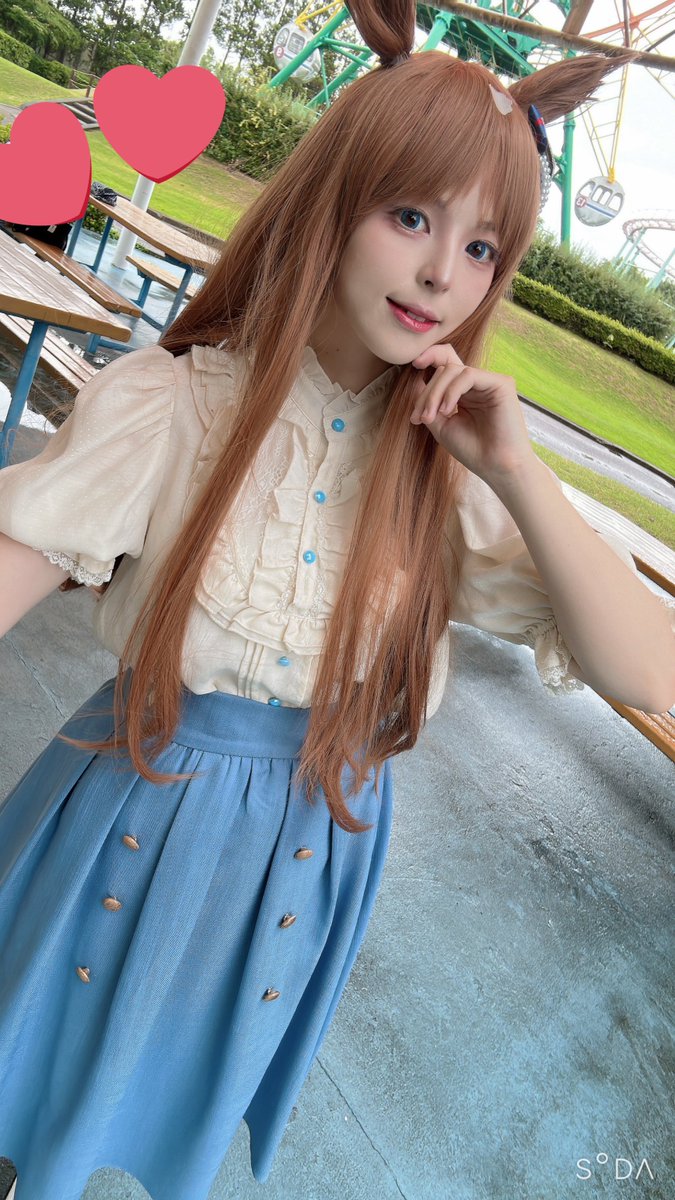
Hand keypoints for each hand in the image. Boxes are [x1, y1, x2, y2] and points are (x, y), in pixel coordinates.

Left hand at [409, 342, 537, 484]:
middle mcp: (478, 384)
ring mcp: (489, 382)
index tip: (413, 364)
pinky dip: (452, 391)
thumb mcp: (441, 425)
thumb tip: (414, 381)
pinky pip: (468, 375)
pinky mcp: (501, 383)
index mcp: (465, 392)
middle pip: (444, 369)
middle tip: (420, 418)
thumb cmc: (472, 450)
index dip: (431, 356)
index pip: (447, 364)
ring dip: (435, 393)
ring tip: (430, 417)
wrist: (496, 467)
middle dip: (427, 393)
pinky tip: (447, 411)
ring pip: (453, 370)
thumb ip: (428, 403)